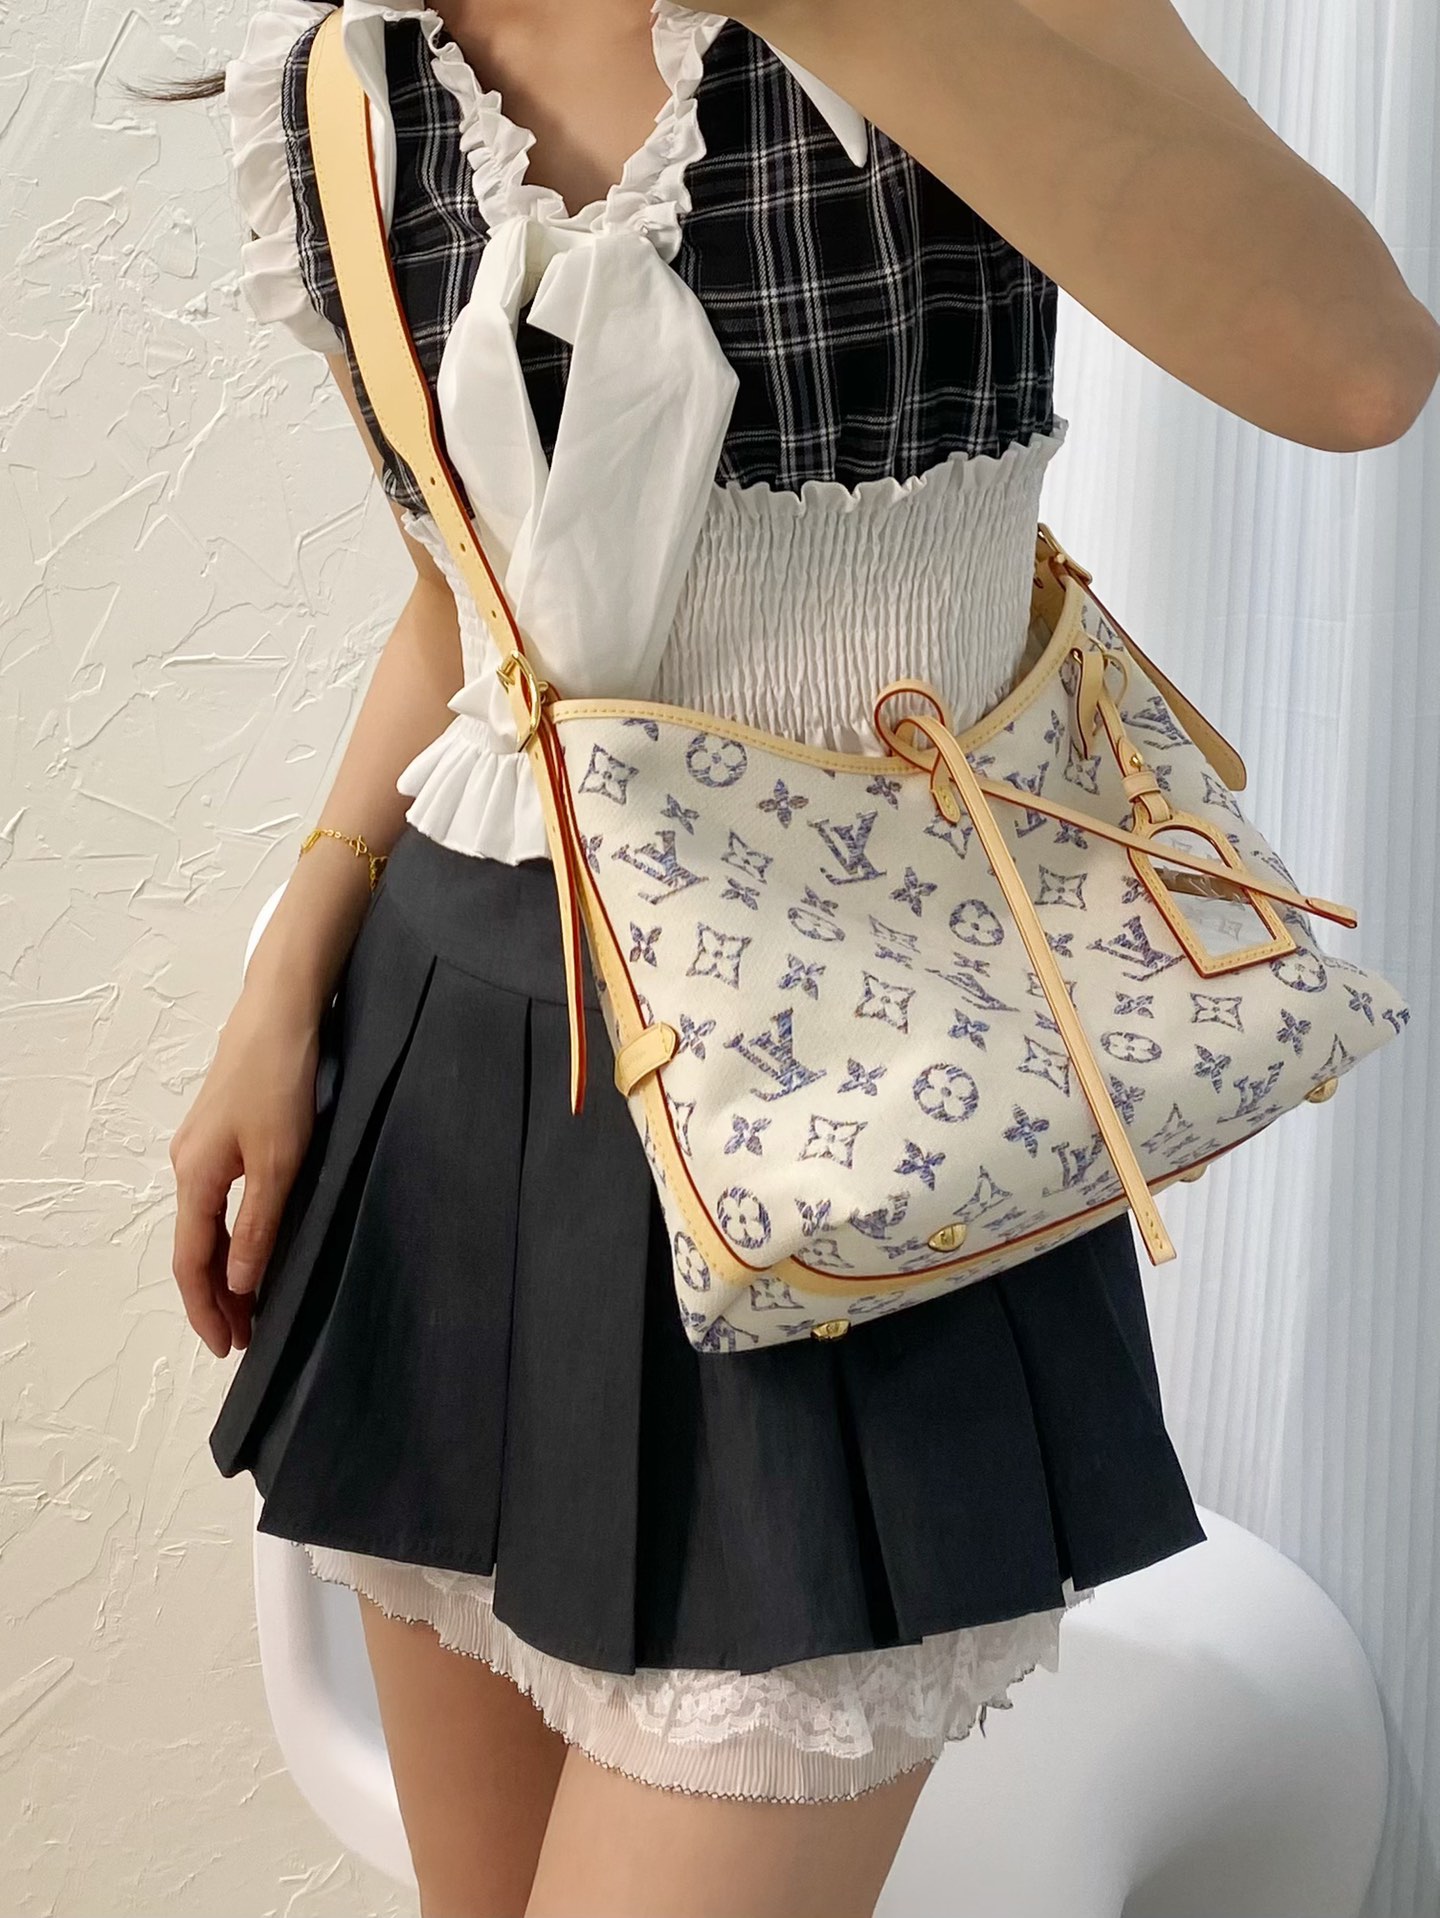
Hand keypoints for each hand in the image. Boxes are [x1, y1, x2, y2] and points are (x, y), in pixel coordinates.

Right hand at [169, 982, 325, 1357]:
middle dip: (218, 1296)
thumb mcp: (280, 1159)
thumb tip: (241, 1283)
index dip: (207, 1309)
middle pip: (197, 1247)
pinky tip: (255, 1244)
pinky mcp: (224, 1131)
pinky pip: (220, 1200)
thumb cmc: (280, 1080)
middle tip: (246, 1337)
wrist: (280, 1011)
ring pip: (209, 1224)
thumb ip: (260, 1223)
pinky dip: (233, 1233)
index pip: (193, 1261)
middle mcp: (190, 1165)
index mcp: (196, 1177)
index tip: (227, 1347)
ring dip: (228, 1267)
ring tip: (253, 1304)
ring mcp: (204, 1147)